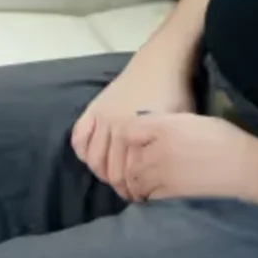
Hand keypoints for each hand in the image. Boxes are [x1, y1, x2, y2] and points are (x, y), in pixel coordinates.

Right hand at [71, 63, 193, 199]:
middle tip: (129, 191)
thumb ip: (167, 150)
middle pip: (110, 170)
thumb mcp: (179, 125)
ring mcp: (102, 117)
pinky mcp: (94, 107)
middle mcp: (116, 127)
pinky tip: (94, 158)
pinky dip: (83, 151)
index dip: (134, 190)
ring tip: (113, 177)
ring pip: (93, 158)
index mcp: (138, 134)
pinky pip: (79, 136)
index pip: (128, 174)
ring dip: (101, 172)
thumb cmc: (177, 93)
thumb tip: (163, 177)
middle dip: (119, 185)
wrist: (162, 61)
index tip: (141, 196)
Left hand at [124, 113, 257, 202]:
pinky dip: (147, 195)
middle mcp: (157, 148)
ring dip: (135, 181)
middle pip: (129, 156)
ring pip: (134, 178)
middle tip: (138, 166)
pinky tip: (153, 194)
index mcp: (165, 126)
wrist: (244, 166)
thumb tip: (152, 131)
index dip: (132, 136)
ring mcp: (161, 172)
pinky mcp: (169, 192)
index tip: (137, 143)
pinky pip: (148, 195)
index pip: (129, 129)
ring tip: (142, 184)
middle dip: (131, 162)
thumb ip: (168, 123)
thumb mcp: (193, 120)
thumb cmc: (225, 138)